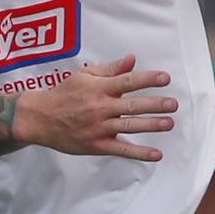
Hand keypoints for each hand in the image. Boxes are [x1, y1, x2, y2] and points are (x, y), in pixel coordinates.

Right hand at [13, 54, 177, 161]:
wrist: (40, 118)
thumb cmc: (64, 93)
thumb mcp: (85, 75)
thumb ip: (111, 69)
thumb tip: (133, 59)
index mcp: (99, 88)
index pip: (127, 81)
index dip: (148, 79)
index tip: (166, 78)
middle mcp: (100, 107)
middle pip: (132, 105)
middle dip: (155, 104)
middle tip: (173, 103)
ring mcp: (99, 127)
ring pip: (129, 126)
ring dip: (151, 125)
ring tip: (169, 122)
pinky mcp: (96, 145)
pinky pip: (121, 150)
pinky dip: (139, 153)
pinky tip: (156, 154)